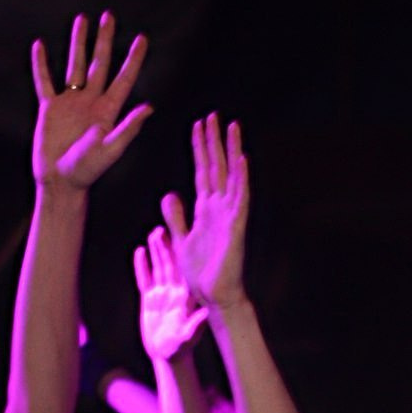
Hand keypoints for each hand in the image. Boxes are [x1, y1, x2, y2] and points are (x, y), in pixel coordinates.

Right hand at [30, 11, 153, 191]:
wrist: (60, 183)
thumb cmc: (87, 171)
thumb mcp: (111, 149)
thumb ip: (128, 127)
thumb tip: (149, 108)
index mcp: (108, 110)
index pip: (124, 78)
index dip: (133, 59)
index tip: (142, 38)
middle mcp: (91, 102)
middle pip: (100, 64)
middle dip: (105, 40)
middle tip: (109, 16)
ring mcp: (70, 103)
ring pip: (75, 66)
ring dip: (78, 43)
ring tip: (82, 20)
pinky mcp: (50, 109)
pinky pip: (45, 82)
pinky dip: (41, 65)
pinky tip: (39, 46)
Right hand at [133, 224, 208, 361]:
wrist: (166, 356)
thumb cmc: (180, 349)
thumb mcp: (187, 337)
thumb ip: (195, 325)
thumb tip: (205, 313)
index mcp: (186, 297)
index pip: (184, 272)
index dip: (182, 256)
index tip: (181, 239)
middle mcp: (174, 291)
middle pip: (170, 265)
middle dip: (166, 247)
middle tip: (163, 228)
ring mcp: (161, 294)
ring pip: (158, 268)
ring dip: (156, 252)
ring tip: (154, 233)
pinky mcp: (149, 299)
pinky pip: (144, 279)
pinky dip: (141, 266)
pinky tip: (140, 251)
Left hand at [164, 114, 249, 310]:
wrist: (214, 296)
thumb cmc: (201, 273)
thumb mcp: (181, 239)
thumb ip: (176, 216)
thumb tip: (170, 194)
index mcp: (205, 209)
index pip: (203, 171)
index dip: (200, 148)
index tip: (198, 125)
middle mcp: (219, 207)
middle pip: (217, 167)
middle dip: (214, 141)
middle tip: (213, 115)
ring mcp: (230, 215)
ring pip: (231, 176)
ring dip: (231, 151)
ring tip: (232, 126)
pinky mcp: (236, 226)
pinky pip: (240, 198)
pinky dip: (241, 179)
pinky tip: (241, 159)